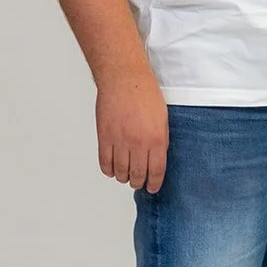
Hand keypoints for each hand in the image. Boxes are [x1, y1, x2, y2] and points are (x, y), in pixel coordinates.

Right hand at [96, 70, 169, 192]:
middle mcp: (138, 143)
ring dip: (124, 177)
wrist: (124, 78)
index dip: (154, 183)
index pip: (156, 171)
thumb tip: (157, 159)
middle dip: (138, 182)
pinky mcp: (104, 137)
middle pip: (137, 174)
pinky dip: (109, 170)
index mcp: (156, 139)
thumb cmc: (145, 93)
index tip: (152, 187)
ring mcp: (120, 141)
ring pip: (120, 172)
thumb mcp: (162, 118)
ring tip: (126, 175)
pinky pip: (105, 163)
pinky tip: (113, 169)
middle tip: (139, 183)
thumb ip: (160, 141)